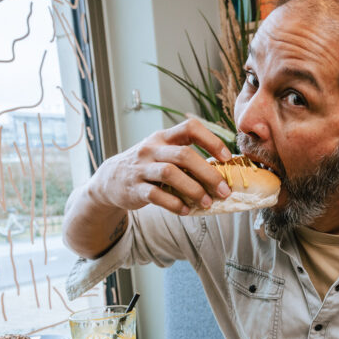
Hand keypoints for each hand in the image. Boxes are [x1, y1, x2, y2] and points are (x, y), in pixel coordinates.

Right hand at [89, 118, 234, 214]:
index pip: (190, 127)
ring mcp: (142, 168)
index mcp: (163, 137)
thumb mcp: (162, 153)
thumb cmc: (146, 166)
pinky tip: (187, 210)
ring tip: (207, 202)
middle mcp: (152, 149)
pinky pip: (157, 195)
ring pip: (170, 174)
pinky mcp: (135, 188)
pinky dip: (175, 204)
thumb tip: (222, 171)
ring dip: (194, 190)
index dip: (212, 140)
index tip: (227, 157)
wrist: (110, 180)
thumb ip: (185, 157)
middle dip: (208, 173)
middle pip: (184, 155)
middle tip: (224, 190)